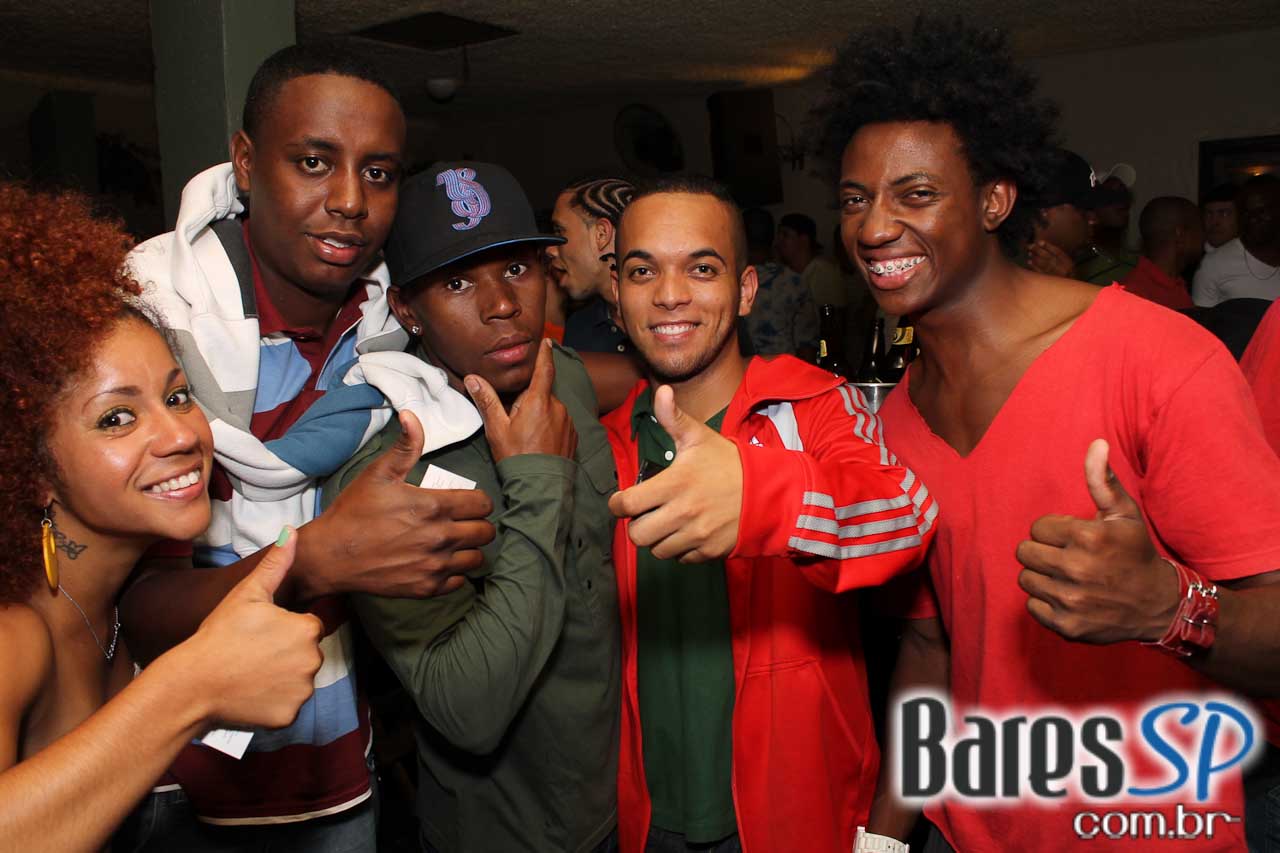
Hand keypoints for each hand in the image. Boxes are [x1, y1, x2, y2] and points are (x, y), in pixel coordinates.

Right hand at [183, 529, 322, 729]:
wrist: (193, 683)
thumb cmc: (218, 635)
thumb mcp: (247, 594)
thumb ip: (275, 564)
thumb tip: (291, 531)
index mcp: (307, 628)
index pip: (307, 626)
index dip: (282, 629)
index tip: (258, 633)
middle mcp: (313, 660)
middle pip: (306, 654)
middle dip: (285, 653)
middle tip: (252, 653)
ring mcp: (302, 691)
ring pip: (299, 680)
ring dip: (281, 677)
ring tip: (250, 672)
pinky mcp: (289, 715)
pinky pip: (288, 705)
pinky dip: (274, 702)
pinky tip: (252, 693)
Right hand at [298, 410, 494, 598]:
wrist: (331, 555)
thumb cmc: (354, 511)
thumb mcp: (379, 473)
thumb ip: (406, 446)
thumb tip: (412, 415)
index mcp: (434, 506)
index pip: (483, 504)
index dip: (479, 501)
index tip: (467, 502)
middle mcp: (441, 538)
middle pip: (486, 532)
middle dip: (480, 524)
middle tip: (465, 521)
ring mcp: (434, 566)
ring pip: (477, 559)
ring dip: (471, 549)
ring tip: (457, 542)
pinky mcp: (426, 588)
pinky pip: (459, 582)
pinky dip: (455, 573)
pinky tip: (442, 562)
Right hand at [464, 338, 576, 461]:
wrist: (541, 487)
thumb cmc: (517, 457)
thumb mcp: (497, 429)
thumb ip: (487, 400)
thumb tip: (473, 378)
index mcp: (539, 401)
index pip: (544, 369)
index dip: (545, 353)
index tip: (547, 341)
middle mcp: (558, 408)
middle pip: (542, 394)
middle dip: (530, 402)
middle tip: (516, 422)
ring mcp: (568, 422)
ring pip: (551, 409)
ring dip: (540, 415)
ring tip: (527, 437)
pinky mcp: (573, 436)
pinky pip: (560, 423)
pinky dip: (550, 427)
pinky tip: (539, 443)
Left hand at [608, 385, 741, 562]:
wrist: (768, 491)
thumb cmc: (729, 463)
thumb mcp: (700, 437)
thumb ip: (674, 418)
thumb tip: (661, 392)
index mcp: (675, 483)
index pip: (628, 504)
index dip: (619, 503)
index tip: (623, 500)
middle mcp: (683, 512)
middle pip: (638, 535)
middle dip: (636, 525)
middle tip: (645, 514)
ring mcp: (697, 535)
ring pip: (657, 550)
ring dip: (657, 538)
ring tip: (666, 523)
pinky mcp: (709, 551)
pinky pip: (680, 559)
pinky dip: (679, 549)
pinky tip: (686, 532)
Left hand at [1016, 439, 1179, 643]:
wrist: (1158, 604)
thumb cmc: (1135, 552)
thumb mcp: (1123, 514)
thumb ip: (1102, 480)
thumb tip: (1095, 443)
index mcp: (1088, 537)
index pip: (1037, 528)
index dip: (1053, 532)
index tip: (1075, 539)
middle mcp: (1077, 569)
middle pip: (1024, 552)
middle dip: (1043, 552)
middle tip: (1066, 557)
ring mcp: (1071, 600)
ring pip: (1025, 579)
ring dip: (1042, 576)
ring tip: (1068, 577)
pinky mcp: (1067, 626)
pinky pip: (1032, 606)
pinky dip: (1045, 602)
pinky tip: (1069, 597)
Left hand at [1026, 240, 1075, 277]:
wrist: (1066, 290)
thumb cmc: (1063, 273)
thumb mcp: (1064, 262)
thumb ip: (1056, 254)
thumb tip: (1040, 244)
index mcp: (1068, 262)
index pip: (1058, 252)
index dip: (1048, 246)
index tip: (1040, 242)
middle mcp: (1064, 269)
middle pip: (1049, 257)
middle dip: (1038, 250)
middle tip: (1030, 246)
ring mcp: (1057, 276)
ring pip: (1044, 264)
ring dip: (1035, 257)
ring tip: (1029, 253)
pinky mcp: (1049, 282)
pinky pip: (1040, 273)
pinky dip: (1033, 266)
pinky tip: (1029, 262)